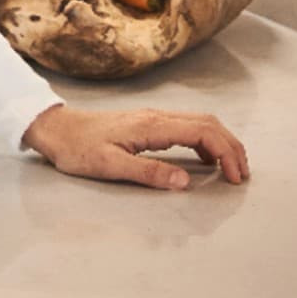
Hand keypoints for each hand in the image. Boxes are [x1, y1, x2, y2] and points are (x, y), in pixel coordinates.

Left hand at [20, 102, 249, 188]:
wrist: (54, 128)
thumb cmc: (77, 148)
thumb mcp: (110, 165)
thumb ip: (148, 172)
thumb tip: (185, 181)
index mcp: (150, 125)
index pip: (202, 131)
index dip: (226, 152)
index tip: (235, 178)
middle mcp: (154, 116)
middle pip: (207, 122)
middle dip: (231, 146)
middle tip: (242, 175)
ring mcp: (150, 118)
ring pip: (198, 121)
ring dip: (220, 142)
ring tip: (231, 169)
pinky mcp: (145, 124)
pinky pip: (184, 126)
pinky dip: (204, 141)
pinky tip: (204, 160)